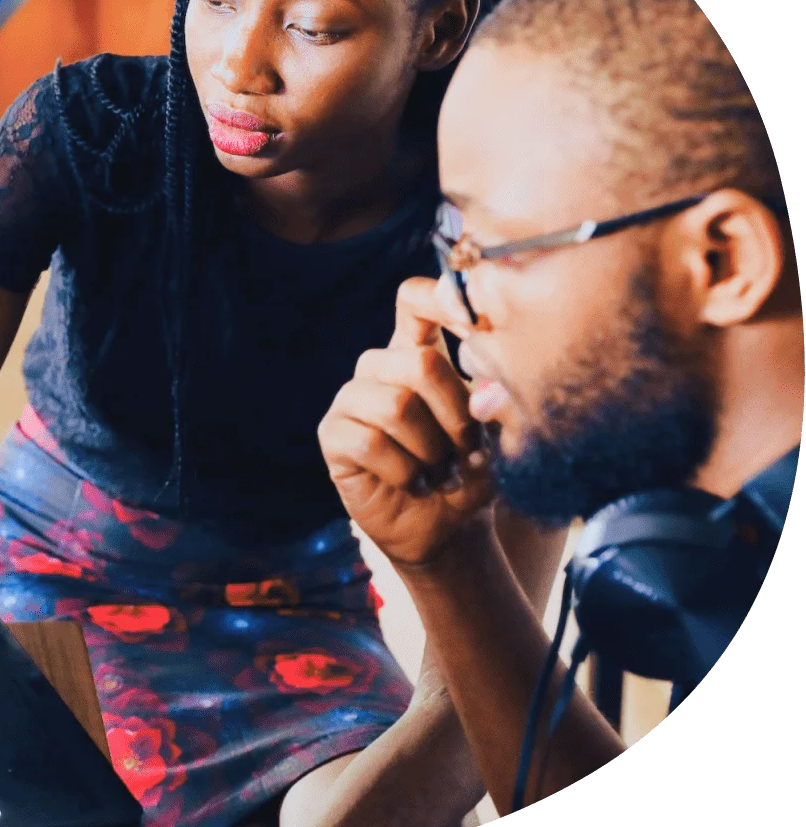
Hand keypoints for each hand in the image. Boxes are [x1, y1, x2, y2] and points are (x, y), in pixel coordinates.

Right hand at [318, 276, 493, 566]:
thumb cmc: (470, 472)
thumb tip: (485, 396)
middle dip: (456, 414)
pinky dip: (405, 471)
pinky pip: (369, 441)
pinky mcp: (333, 434)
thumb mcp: (492, 435)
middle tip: (466, 448)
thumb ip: (490, 406)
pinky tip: (412, 482)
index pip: (414, 301)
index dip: (438, 298)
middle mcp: (380, 367)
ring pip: (397, 406)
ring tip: (439, 470)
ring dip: (431, 450)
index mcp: (418, 352)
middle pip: (419, 361)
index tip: (472, 320)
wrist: (445, 528)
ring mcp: (352, 399)